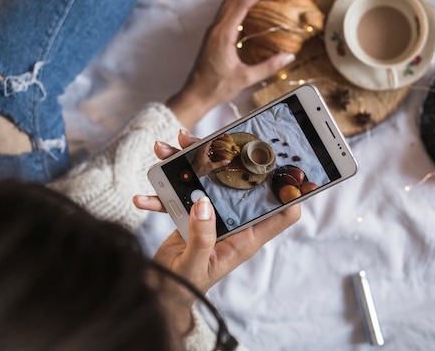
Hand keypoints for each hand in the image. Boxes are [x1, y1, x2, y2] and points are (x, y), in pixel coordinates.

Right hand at [133, 130, 300, 291]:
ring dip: (185, 164)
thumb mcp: (195, 266)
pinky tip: (143, 197)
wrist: (160, 293)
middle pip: (241, 184)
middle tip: (201, 141)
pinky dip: (162, 192)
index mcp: (246, 237)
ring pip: (207, 181)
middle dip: (226, 159)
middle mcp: (234, 223)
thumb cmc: (183, 287)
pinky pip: (181, 195)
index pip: (283, 213)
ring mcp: (213, 217)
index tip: (286, 166)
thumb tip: (204, 204)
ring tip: (166, 151)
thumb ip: (202, 238)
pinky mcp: (192, 215)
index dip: (291, 193)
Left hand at [166, 0, 295, 128]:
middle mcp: (216, 28)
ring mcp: (213, 30)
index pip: (243, 3)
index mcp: (223, 34)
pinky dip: (239, 0)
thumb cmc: (217, 87)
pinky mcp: (213, 35)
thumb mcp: (246, 79)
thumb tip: (289, 56)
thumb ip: (268, 67)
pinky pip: (227, 10)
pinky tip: (248, 1)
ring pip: (229, 1)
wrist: (195, 95)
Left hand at [189, 139, 229, 176]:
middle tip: (222, 137)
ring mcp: (200, 150)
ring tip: (219, 140)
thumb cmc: (199, 169)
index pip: (210, 140)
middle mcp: (201, 149)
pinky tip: (215, 147)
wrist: (193, 172)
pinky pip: (206, 146)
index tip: (221, 135)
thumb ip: (220, 164)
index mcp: (203, 150)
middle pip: (209, 140)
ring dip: (213, 141)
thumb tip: (227, 161)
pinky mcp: (200, 152)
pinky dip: (211, 145)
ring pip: (207, 143)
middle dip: (216, 138)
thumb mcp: (211, 167)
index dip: (217, 137)